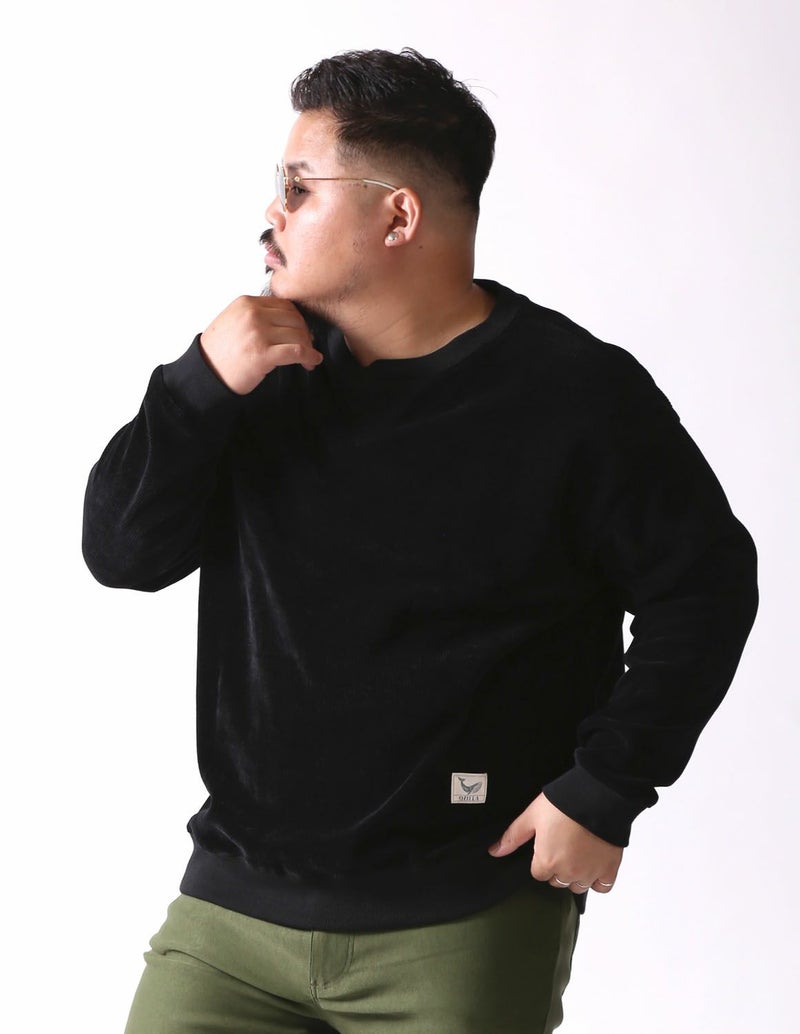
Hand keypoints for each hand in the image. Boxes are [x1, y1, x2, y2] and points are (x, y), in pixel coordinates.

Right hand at [200, 295, 323, 394]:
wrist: (205, 373)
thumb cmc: (220, 352)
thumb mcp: (234, 321)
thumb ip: (256, 315)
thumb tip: (287, 320)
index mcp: (246, 302)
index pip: (284, 305)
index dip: (298, 320)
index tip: (302, 332)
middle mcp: (253, 314)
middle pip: (294, 319)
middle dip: (305, 334)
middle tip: (308, 346)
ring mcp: (258, 333)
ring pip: (298, 334)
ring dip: (308, 347)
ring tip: (309, 359)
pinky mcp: (263, 353)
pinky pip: (296, 351)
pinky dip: (309, 356)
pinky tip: (312, 362)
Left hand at [488, 792, 622, 893]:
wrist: (597, 796)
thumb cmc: (563, 804)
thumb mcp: (531, 816)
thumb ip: (513, 837)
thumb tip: (494, 851)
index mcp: (547, 862)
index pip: (538, 874)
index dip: (541, 860)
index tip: (546, 846)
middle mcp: (568, 872)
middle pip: (558, 881)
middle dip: (557, 867)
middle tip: (562, 846)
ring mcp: (590, 872)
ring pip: (578, 885)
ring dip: (576, 874)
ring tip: (577, 853)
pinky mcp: (609, 868)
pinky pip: (602, 887)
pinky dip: (598, 880)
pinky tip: (593, 864)